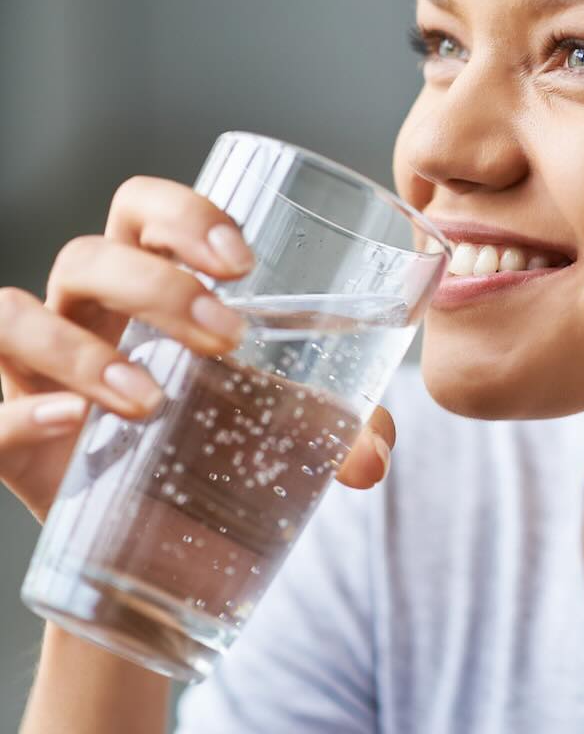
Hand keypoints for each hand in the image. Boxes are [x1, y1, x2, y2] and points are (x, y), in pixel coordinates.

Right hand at [0, 176, 394, 522]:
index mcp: (147, 287)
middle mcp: (83, 314)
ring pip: (16, 315)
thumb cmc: (219, 450)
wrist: (161, 545)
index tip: (243, 262)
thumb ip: (339, 429)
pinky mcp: (7, 431)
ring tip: (152, 400)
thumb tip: (374, 455)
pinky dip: (21, 411)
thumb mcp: (283, 430)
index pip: (142, 211)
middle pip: (89, 257)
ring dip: (84, 351)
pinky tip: (76, 423)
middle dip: (156, 286)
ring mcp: (33, 370)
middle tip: (226, 338)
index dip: (182, 214)